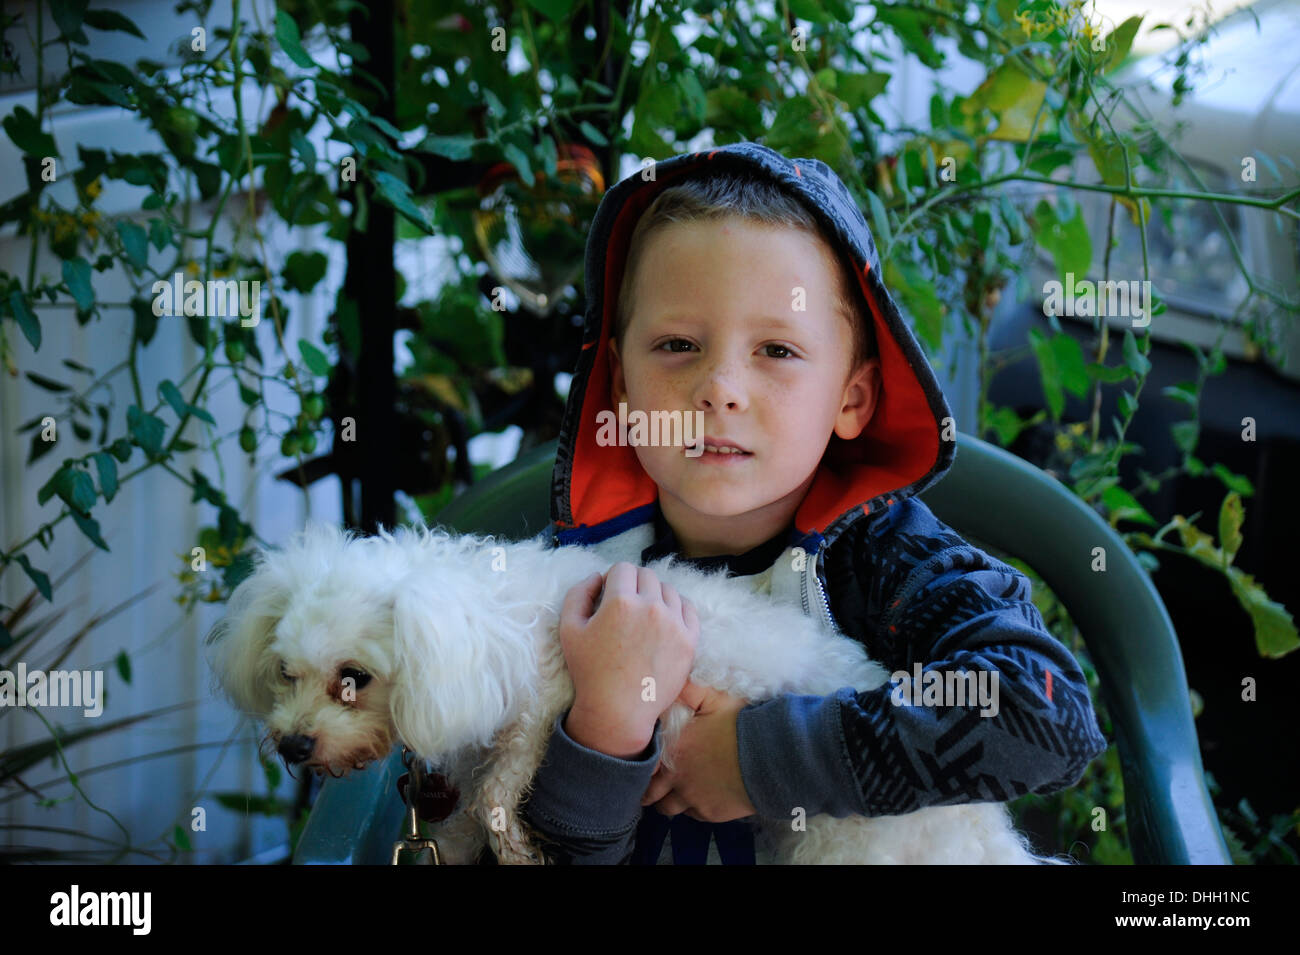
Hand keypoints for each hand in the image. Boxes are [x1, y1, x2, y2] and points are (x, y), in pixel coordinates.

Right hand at [559, 563, 698, 758]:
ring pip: (668, 590)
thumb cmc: (590, 672)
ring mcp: (674, 623)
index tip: (610, 595)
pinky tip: (665, 620)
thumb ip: (578, 594)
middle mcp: (650, 607)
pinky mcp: (689, 639)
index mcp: (620, 602)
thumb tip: (597, 576)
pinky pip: (688, 609)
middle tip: (626, 606)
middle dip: (634, 584)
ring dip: (655, 595)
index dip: (613, 578)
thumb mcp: (569, 629)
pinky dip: (677, 608)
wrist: (618, 710)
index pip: (622, 568)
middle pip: (647, 575)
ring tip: (644, 616)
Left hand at [640, 680, 757, 822]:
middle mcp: (677, 777)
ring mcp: (692, 798)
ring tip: (672, 795)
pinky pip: (693, 815)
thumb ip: (690, 689)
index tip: (645, 762)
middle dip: (648, 790)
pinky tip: (699, 798)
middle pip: (650, 793)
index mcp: (674, 748)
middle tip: (649, 787)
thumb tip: (673, 683)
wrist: (770, 758)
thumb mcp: (715, 699)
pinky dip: (693, 808)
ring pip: (669, 808)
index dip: (642, 763)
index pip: (644, 762)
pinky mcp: (710, 813)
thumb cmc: (742, 726)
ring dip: (669, 801)